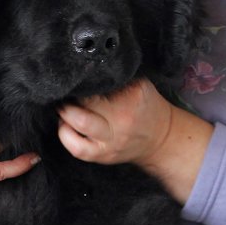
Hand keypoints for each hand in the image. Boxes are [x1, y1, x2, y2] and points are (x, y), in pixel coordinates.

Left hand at [57, 79, 213, 203]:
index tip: (76, 78)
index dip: (82, 81)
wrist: (161, 139)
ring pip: (79, 125)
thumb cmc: (146, 107)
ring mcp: (111, 142)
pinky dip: (65, 135)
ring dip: (65, 114)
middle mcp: (121, 122)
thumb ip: (116, 77)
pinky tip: (66, 126)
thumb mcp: (139, 84)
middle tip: (65, 92)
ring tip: (63, 108)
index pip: (98, 86)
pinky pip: (77, 148)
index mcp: (131, 99)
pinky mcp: (103, 156)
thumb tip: (88, 68)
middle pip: (85, 106)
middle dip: (69, 98)